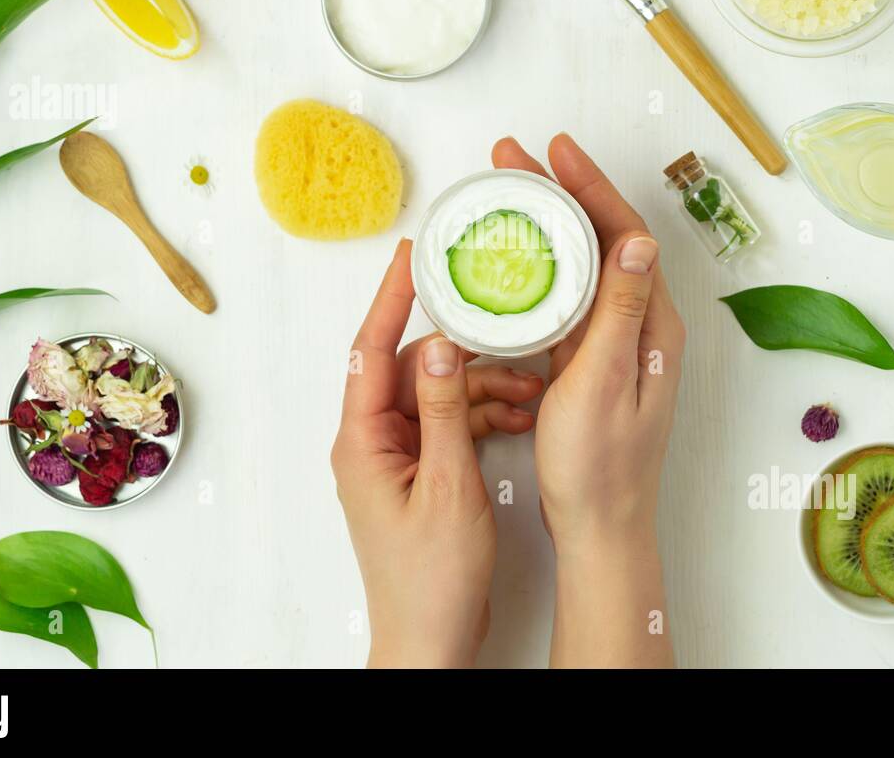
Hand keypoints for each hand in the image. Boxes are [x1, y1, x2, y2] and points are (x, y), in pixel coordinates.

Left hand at [331, 240, 543, 667]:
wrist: (432, 639)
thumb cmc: (429, 579)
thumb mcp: (447, 486)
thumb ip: (444, 411)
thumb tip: (437, 345)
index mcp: (362, 441)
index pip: (371, 350)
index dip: (392, 297)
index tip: (413, 254)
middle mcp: (372, 442)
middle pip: (409, 368)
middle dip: (461, 349)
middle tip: (501, 321)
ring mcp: (396, 458)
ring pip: (436, 395)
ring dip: (481, 387)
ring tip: (530, 388)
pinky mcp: (420, 473)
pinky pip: (449, 424)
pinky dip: (481, 416)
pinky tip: (519, 415)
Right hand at [493, 134, 685, 667]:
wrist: (600, 526)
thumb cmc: (599, 465)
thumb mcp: (605, 382)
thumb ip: (622, 311)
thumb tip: (638, 239)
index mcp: (652, 323)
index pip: (623, 234)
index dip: (588, 186)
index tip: (554, 150)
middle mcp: (640, 324)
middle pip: (601, 240)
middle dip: (561, 193)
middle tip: (515, 159)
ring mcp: (615, 342)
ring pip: (582, 265)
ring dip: (549, 227)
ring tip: (509, 195)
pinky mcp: (591, 360)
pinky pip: (568, 299)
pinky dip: (542, 270)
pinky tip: (514, 261)